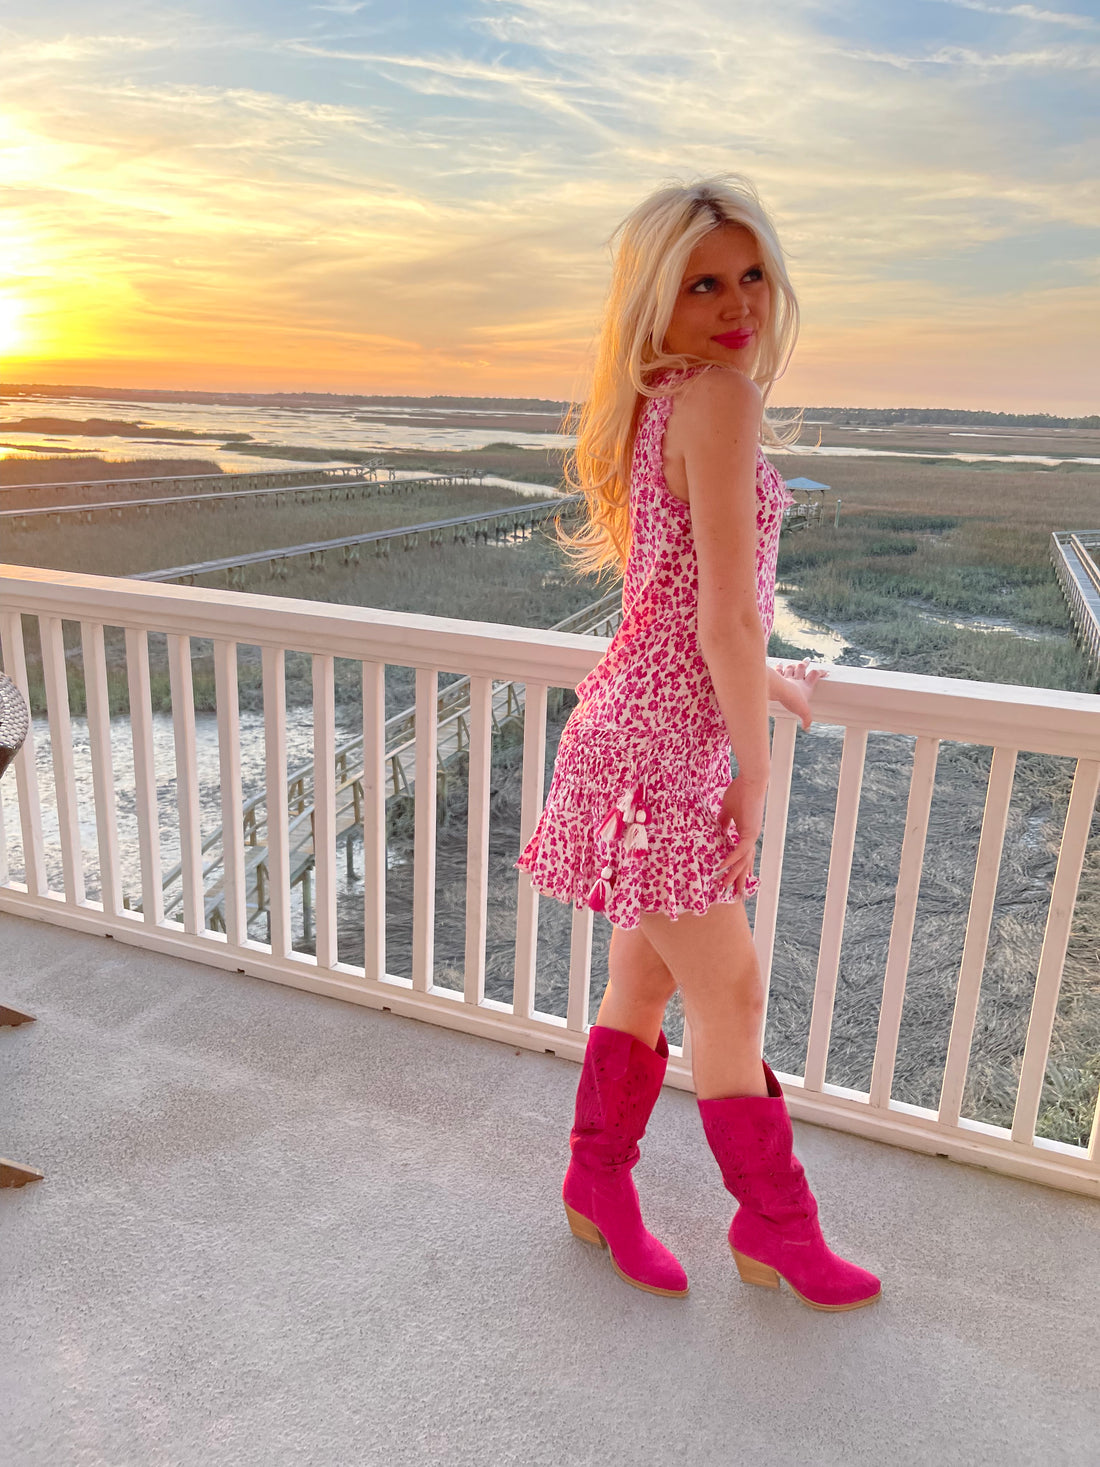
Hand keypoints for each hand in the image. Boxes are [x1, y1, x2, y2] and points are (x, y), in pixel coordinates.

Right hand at [714, 775, 765, 898]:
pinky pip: (739, 850)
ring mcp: (752, 835)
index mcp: (746, 833)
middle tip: (733, 894)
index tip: (733, 881)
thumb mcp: (727, 810)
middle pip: (745, 864)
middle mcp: (751, 837)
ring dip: (733, 874)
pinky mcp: (750, 831)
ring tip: (725, 886)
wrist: (751, 780)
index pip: (743, 856)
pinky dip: (731, 859)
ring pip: (743, 861)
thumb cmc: (740, 791)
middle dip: (738, 879)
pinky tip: (722, 867)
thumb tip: (717, 831)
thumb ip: (723, 823)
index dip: (738, 869)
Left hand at [768, 658, 827, 730]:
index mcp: (806, 686)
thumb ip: (807, 720)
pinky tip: (779, 665)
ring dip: (793, 665)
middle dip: (805, 664)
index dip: (821, 672)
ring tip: (794, 664)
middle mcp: (796, 680)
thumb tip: (807, 728)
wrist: (779, 692)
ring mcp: (786, 677)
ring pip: (790, 668)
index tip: (825, 671)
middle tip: (807, 661)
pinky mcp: (777, 678)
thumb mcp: (803, 712)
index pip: (815, 675)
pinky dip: (779, 667)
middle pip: (802, 668)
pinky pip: (779, 670)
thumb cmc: (793, 699)